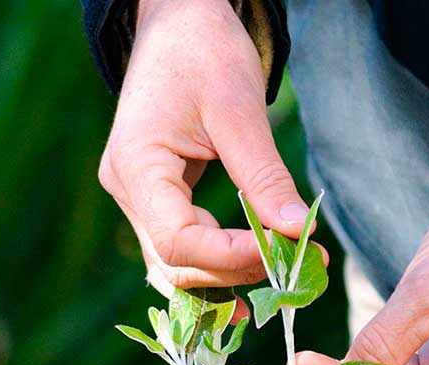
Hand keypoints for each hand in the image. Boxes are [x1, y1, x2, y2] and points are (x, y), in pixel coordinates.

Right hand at [98, 0, 310, 301]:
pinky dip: (222, 263)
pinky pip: (186, 250)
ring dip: (233, 275)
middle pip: (179, 264)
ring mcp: (139, 200)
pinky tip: (257, 267)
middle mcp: (128, 192)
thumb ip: (266, 177)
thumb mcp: (239, 111)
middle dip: (239, 270)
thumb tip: (300, 233)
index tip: (286, 249)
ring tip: (285, 269)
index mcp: (136, 166)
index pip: (179, 242)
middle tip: (299, 264)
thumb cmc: (204, 51)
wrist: (179, 23)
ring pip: (180, 266)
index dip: (234, 256)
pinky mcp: (158, 201)